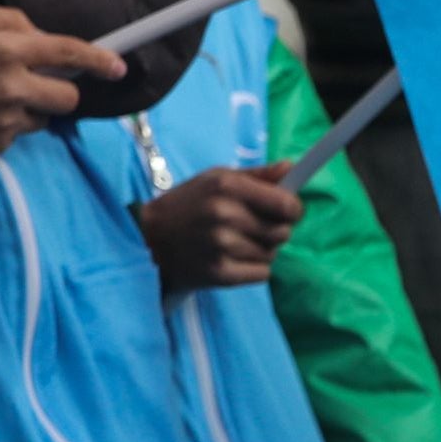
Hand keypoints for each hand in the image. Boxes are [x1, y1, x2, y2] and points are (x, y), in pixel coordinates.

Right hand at [0, 4, 121, 161]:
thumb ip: (6, 20)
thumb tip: (40, 34)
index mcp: (4, 48)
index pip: (69, 53)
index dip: (100, 60)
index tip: (119, 67)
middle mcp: (11, 86)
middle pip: (68, 96)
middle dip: (59, 88)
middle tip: (33, 82)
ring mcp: (3, 121)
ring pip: (42, 117)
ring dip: (28, 107)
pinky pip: (15, 136)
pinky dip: (2, 125)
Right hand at [139, 167, 301, 291]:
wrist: (148, 237)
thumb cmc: (188, 204)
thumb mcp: (216, 180)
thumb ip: (257, 176)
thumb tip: (291, 167)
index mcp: (226, 186)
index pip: (286, 204)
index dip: (292, 209)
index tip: (286, 212)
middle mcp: (224, 214)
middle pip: (282, 232)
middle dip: (274, 231)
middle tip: (249, 228)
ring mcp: (221, 245)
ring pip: (271, 254)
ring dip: (259, 250)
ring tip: (233, 243)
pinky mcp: (220, 272)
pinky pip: (262, 273)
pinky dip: (252, 269)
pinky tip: (230, 259)